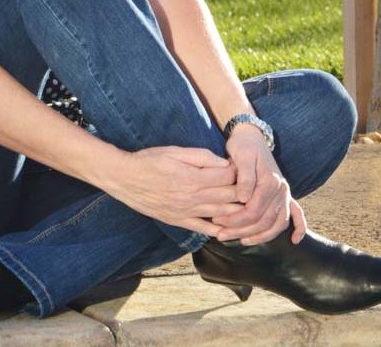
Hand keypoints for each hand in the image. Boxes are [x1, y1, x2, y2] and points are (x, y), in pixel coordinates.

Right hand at [105, 146, 244, 236]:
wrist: (125, 179)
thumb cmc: (150, 160)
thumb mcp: (176, 151)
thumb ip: (201, 157)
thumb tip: (223, 162)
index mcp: (194, 177)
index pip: (227, 176)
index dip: (239, 171)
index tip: (245, 167)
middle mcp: (193, 197)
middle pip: (228, 197)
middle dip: (244, 192)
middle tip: (254, 189)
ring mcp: (186, 211)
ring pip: (220, 215)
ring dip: (237, 213)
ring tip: (249, 209)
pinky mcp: (178, 220)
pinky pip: (203, 228)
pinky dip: (217, 230)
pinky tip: (228, 230)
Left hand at [212, 124, 306, 244]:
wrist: (251, 136)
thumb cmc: (243, 146)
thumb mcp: (241, 156)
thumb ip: (244, 177)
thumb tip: (244, 199)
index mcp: (270, 181)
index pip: (254, 210)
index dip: (235, 220)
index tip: (218, 222)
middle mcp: (281, 189)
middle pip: (263, 221)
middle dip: (241, 231)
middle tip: (221, 234)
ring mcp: (285, 193)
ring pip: (276, 224)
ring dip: (260, 236)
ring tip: (241, 241)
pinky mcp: (284, 195)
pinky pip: (297, 215)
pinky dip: (299, 228)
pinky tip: (294, 240)